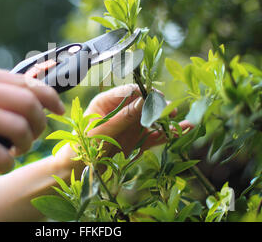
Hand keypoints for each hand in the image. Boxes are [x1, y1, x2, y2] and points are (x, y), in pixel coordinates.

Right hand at [0, 60, 64, 174]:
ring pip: (20, 126)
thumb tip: (32, 91)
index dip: (50, 97)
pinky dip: (6, 163)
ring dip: (26, 144)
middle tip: (34, 138)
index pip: (26, 81)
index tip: (60, 110)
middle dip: (40, 124)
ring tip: (16, 151)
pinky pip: (0, 152)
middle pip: (29, 103)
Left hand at [54, 84, 192, 168]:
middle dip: (159, 107)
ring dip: (167, 120)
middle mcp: (121, 111)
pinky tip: (184, 130)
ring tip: (182, 122)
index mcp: (107, 101)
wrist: (78, 170)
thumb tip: (146, 100)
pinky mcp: (138, 140)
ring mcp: (131, 125)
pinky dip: (167, 134)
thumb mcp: (104, 129)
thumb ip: (125, 116)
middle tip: (170, 112)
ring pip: (153, 119)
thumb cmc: (83, 146)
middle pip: (145, 104)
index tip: (158, 98)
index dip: (145, 93)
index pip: (130, 91)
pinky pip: (155, 135)